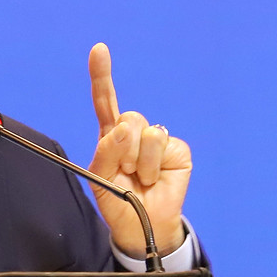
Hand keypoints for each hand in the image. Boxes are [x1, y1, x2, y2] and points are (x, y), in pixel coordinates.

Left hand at [85, 42, 190, 260]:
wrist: (143, 226)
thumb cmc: (118, 201)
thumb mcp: (101, 178)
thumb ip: (106, 151)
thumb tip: (126, 128)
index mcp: (111, 135)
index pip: (106, 101)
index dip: (102, 74)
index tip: (99, 49)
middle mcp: (135, 133)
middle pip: (127, 117)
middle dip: (122, 148)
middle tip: (124, 171)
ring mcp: (158, 140)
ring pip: (145, 131)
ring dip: (137, 160)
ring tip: (139, 178)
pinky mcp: (177, 149)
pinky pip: (162, 144)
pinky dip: (153, 165)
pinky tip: (155, 179)